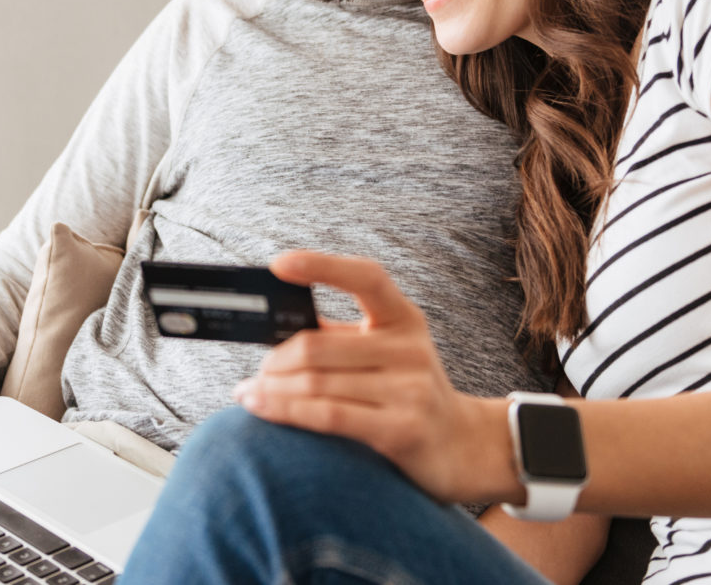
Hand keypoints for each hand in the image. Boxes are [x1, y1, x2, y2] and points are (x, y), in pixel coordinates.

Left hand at [232, 251, 493, 502]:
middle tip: (256, 371)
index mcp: (404, 317)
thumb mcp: (384, 351)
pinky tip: (260, 408)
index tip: (278, 263)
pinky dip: (284, 411)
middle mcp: (410, 348)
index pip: (365, 277)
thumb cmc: (406, 391)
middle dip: (275, 360)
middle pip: (318, 346)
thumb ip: (338, 335)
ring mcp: (410, 389)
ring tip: (249, 393)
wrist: (460, 446)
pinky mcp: (402, 428)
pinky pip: (328, 415)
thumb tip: (273, 323)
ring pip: (316, 384)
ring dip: (271, 389)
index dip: (321, 266)